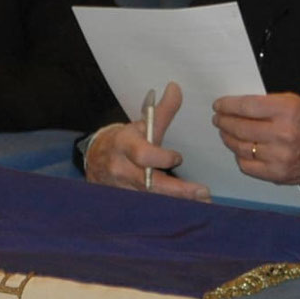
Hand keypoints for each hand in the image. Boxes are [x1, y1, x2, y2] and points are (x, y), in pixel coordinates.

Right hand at [83, 83, 209, 199]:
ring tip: (203, 204)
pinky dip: (169, 210)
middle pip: (150, 184)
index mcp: (124, 145)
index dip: (162, 157)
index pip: (143, 155)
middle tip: (203, 193)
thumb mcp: (140, 124)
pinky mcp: (126, 202)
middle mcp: (122, 170)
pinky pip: (148, 208)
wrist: (95, 159)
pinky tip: (188, 211)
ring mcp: (122, 189)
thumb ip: (161, 110)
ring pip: (152, 200)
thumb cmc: (124, 141)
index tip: (179, 157)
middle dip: (178, 191)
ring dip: (179, 204)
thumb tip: (176, 87)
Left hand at [209, 92, 299, 187]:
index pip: (247, 106)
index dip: (228, 105)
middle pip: (240, 127)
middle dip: (224, 122)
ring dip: (228, 138)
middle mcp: (284, 134)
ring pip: (240, 147)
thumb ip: (267, 104)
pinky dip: (239, 156)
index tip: (219, 105)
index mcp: (288, 111)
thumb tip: (236, 106)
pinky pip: (247, 166)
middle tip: (218, 119)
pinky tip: (240, 149)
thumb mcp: (295, 103)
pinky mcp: (278, 174)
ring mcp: (280, 157)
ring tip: (226, 132)